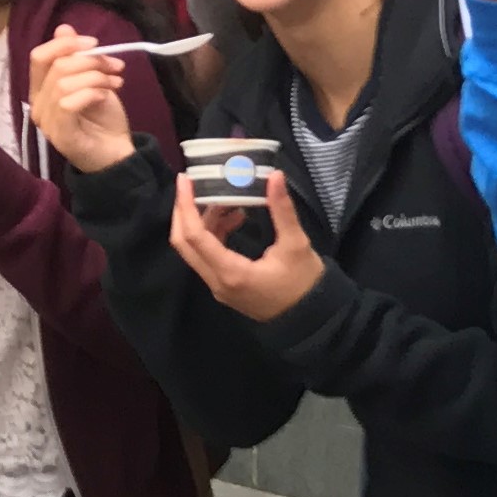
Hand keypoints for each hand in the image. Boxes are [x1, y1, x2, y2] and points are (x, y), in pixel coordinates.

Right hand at [29, 24, 137, 172]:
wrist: (117, 154)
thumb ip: (77, 58)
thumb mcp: (93, 80)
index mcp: (41, 90)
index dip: (64, 44)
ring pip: (63, 84)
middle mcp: (38, 106)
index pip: (38, 57)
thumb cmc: (102, 119)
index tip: (94, 43)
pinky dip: (90, 93)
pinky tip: (105, 96)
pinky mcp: (61, 136)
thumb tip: (64, 28)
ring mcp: (47, 122)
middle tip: (115, 66)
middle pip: (56, 68)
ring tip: (116, 82)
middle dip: (90, 60)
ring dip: (95, 77)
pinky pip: (68, 104)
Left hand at [168, 169, 323, 318]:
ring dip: (202, 222)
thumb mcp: (296, 245)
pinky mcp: (226, 287)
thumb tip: (275, 176)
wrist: (314, 320)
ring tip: (225, 200)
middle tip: (192, 185)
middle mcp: (217, 282)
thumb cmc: (305, 285)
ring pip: (195, 250)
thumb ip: (282, 210)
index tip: (185, 180)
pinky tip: (234, 218)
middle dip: (183, 212)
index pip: (194, 236)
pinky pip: (208, 257)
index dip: (186, 205)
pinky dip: (213, 235)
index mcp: (231, 273)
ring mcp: (219, 287)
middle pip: (184, 243)